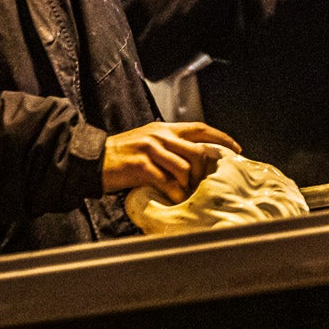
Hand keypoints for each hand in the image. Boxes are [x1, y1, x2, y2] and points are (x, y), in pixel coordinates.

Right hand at [102, 121, 240, 203]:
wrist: (92, 159)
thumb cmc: (122, 155)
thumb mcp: (148, 142)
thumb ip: (170, 147)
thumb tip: (195, 161)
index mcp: (165, 128)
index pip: (200, 128)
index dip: (221, 138)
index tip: (235, 149)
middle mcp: (161, 135)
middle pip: (197, 150)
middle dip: (204, 171)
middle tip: (202, 185)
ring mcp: (151, 149)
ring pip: (185, 167)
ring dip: (189, 185)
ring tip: (186, 195)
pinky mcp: (141, 165)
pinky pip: (167, 181)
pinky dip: (175, 193)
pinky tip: (174, 200)